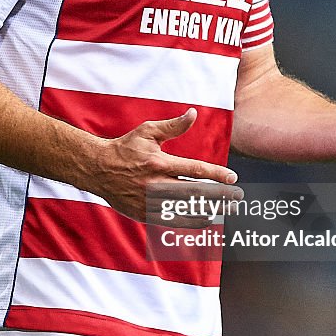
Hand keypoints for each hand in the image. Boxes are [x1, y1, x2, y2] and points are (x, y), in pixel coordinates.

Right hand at [88, 108, 239, 221]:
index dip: (216, 175)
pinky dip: (190, 221)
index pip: (195, 170)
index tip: (233, 178)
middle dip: (219, 197)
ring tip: (227, 211)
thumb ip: (173, 126)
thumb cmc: (126, 148)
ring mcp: (148, 202)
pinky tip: (205, 219)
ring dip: (208, 211)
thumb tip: (193, 113)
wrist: (97, 169)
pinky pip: (171, 221)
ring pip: (185, 210)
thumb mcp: (148, 132)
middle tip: (238, 198)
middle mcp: (155, 184)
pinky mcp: (143, 214)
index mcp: (159, 163)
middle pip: (194, 193)